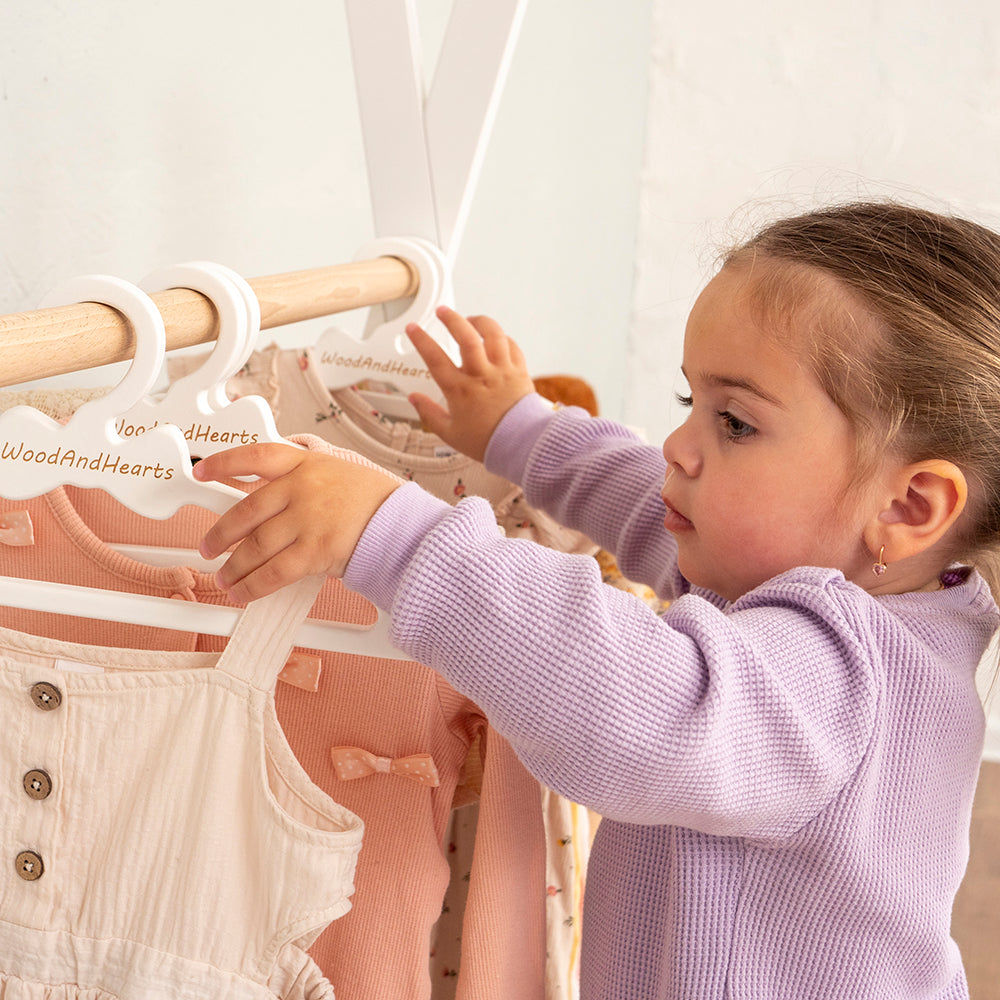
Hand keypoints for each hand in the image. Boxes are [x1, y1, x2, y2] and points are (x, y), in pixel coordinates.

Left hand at [194, 443, 400, 602]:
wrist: (400, 522)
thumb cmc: (369, 499)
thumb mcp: (333, 471)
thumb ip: (297, 480)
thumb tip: (260, 503)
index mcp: (304, 462)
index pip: (254, 456)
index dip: (223, 463)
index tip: (203, 472)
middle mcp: (302, 487)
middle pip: (246, 511)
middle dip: (220, 534)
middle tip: (208, 547)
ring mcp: (308, 519)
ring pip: (255, 546)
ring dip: (234, 566)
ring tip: (224, 577)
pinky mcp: (316, 549)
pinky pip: (274, 571)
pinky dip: (253, 585)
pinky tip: (243, 592)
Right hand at [406, 306, 535, 461]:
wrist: (522, 446)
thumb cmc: (487, 442)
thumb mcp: (450, 433)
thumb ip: (429, 414)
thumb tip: (414, 399)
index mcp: (460, 390)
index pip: (435, 358)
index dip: (421, 340)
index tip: (413, 329)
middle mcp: (481, 376)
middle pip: (465, 337)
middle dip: (451, 319)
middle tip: (443, 312)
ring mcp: (502, 371)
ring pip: (492, 334)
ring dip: (480, 322)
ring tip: (471, 319)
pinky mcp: (520, 371)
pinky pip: (512, 345)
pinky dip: (502, 338)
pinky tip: (495, 338)